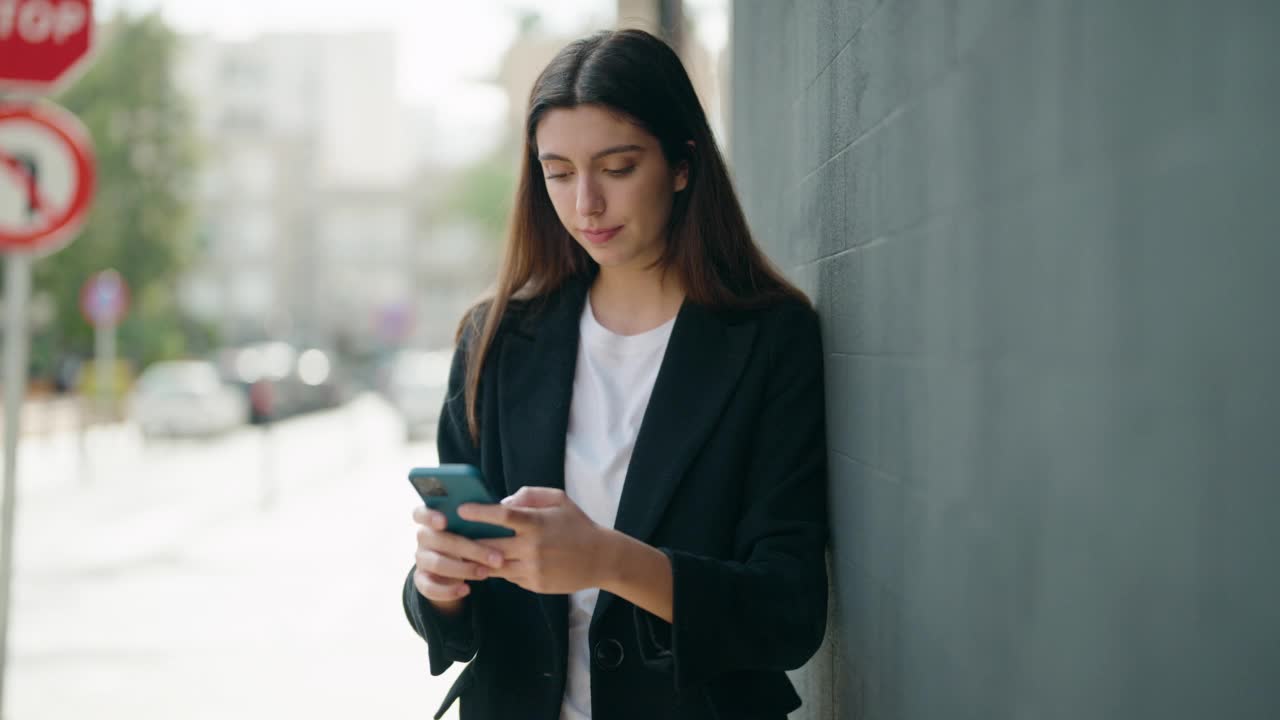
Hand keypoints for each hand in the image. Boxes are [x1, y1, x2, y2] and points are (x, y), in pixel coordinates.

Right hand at [411, 506, 505, 608]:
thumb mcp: (477, 523)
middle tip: (497, 557)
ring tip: (485, 573)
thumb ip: (485, 515)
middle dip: (469, 548)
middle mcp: (423, 537)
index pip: (421, 513)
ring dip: (463, 569)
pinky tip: (466, 589)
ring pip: (436, 563)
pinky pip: (429, 588)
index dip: (429, 516)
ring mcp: (421, 559)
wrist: (460, 563)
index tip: (445, 521)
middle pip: (438, 539)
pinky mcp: (422, 580)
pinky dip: (448, 590)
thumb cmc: (473, 534)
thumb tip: (508, 506)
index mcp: (433, 517)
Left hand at [460, 486, 612, 594]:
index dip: (479, 512)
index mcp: (537, 523)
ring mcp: (533, 569)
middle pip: (490, 546)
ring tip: (463, 553)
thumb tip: (502, 502)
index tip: (461, 509)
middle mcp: (532, 547)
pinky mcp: (535, 584)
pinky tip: (492, 563)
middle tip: (450, 536)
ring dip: (478, 560)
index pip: (501, 516)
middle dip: (468, 541)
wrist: (601, 559)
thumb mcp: (559, 499)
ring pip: (494, 566)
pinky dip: (499, 570)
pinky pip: (508, 577)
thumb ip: (529, 495)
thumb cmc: (577, 525)